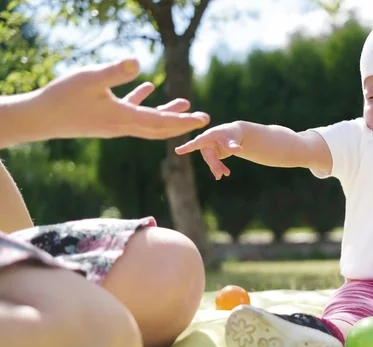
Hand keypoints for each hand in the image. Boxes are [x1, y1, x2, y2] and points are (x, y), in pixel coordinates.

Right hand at [36, 58, 209, 139]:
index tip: (203, 120)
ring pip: (148, 121)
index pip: (162, 122)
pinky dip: (142, 103)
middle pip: (160, 128)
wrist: (40, 119)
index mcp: (124, 118)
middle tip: (202, 119)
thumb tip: (138, 63)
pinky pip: (131, 112)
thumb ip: (115, 72)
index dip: (184, 121)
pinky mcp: (106, 120)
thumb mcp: (90, 79)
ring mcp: (115, 124)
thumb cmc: (62, 98)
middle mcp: (123, 126)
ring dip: (166, 113)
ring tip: (184, 102)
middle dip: (182, 123)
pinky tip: (147, 87)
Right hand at [174, 122, 243, 179]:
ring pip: (211, 162)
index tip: (177, 150)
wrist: (234, 135)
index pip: (196, 142)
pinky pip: (214, 164)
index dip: (187, 147)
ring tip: (227, 173)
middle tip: (220, 175)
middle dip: (214, 165)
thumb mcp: (232, 138)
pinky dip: (219, 169)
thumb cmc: (231, 133)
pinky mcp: (212, 156)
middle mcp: (205, 143)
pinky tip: (224, 174)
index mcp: (207, 136)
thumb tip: (238, 150)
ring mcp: (208, 150)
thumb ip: (232, 145)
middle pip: (208, 156)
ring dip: (218, 168)